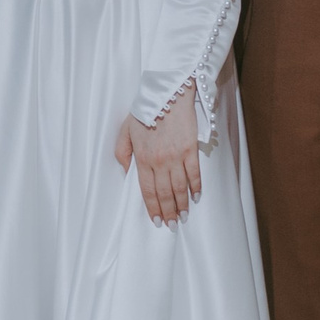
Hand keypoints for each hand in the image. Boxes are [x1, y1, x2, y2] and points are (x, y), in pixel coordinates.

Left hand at [115, 84, 201, 224]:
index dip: (152, 207)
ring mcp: (176, 156)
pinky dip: (196, 187)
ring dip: (182, 205)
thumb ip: (122, 153)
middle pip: (164, 193)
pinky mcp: (190, 150)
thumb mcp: (125, 130)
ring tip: (183, 217)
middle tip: (172, 225)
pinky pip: (194, 174)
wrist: (167, 94)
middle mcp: (159, 161)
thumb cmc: (145, 110)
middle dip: (168, 212)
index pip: (147, 190)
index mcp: (142, 158)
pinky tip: (196, 197)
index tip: (156, 220)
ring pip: (179, 188)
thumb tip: (127, 172)